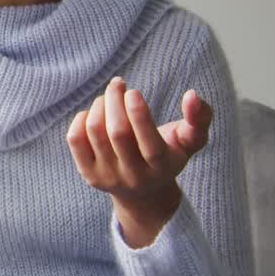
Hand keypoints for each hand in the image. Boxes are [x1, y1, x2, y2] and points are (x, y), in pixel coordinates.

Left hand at [65, 77, 213, 246]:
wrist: (143, 191)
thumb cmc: (168, 154)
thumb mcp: (189, 140)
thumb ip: (199, 118)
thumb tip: (192, 95)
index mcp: (162, 167)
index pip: (148, 144)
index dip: (139, 114)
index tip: (133, 91)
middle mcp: (134, 176)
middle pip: (118, 133)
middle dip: (115, 101)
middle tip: (118, 84)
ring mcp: (108, 177)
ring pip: (95, 132)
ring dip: (99, 105)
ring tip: (108, 97)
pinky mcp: (88, 175)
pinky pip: (76, 139)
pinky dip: (82, 118)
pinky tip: (94, 113)